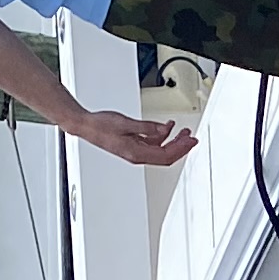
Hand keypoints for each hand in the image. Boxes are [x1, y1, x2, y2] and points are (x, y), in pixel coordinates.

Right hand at [66, 104, 197, 168]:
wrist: (86, 125)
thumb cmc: (101, 125)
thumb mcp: (127, 123)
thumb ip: (148, 127)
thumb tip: (165, 129)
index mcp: (137, 154)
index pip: (166, 156)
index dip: (181, 149)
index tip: (191, 141)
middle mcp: (138, 156)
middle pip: (166, 155)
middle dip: (181, 146)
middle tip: (191, 137)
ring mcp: (136, 151)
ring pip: (161, 149)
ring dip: (173, 140)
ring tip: (182, 131)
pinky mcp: (133, 145)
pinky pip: (153, 143)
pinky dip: (162, 136)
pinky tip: (166, 128)